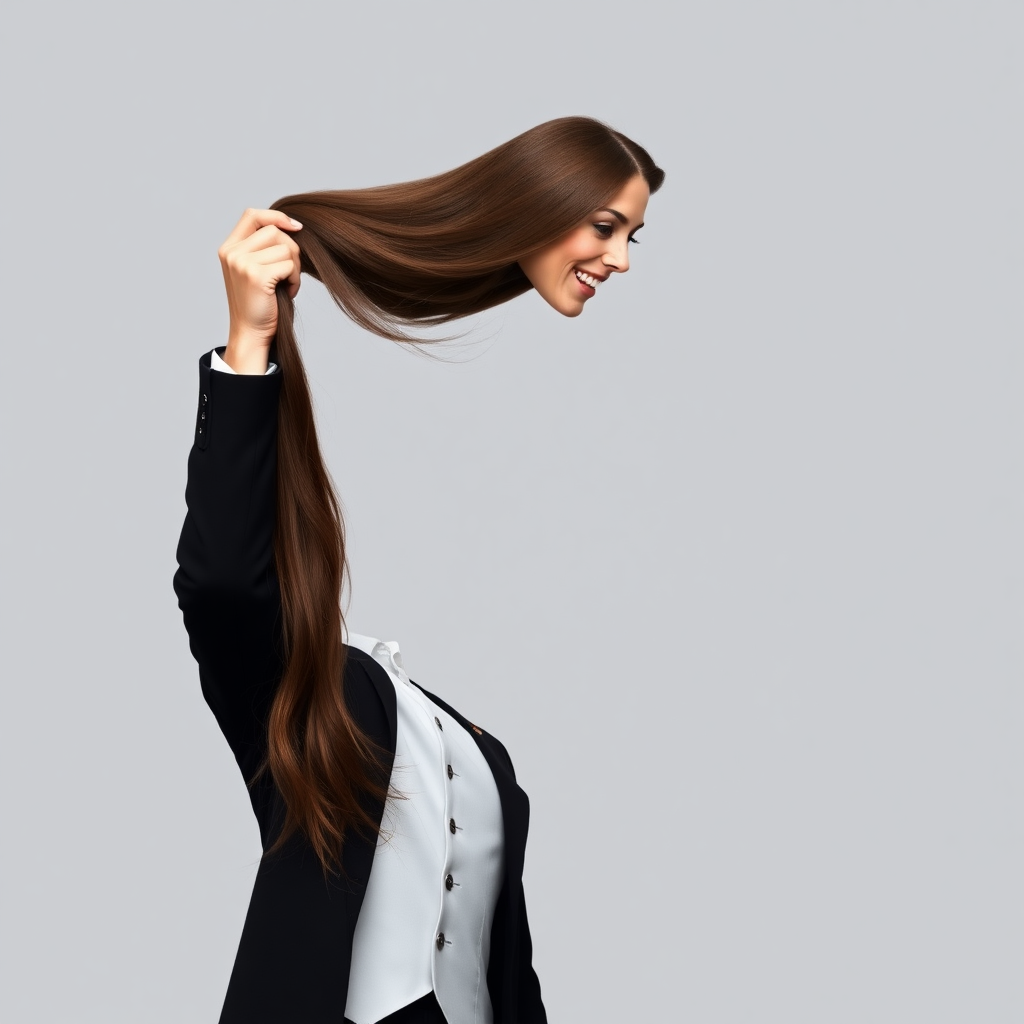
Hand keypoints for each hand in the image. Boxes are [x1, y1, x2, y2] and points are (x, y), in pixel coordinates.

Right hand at [218, 208, 302, 371]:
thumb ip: (263, 248)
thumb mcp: (255, 270)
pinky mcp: (255, 275)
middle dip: (292, 250)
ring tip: (286, 285)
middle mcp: (232, 252)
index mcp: (229, 248)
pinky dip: (295, 280)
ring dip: (294, 268)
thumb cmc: (259, 304)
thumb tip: (293, 226)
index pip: (252, 215)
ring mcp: (241, 263)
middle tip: (290, 273)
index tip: (296, 228)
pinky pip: (289, 265)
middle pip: (275, 230)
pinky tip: (287, 292)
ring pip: (285, 248)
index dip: (277, 216)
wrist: (251, 333)